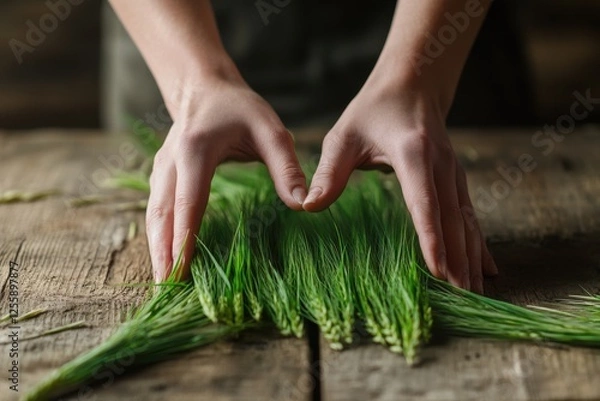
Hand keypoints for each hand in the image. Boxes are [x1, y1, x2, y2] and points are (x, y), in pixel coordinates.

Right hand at [147, 74, 306, 281]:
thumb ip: (287, 167)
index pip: (190, 202)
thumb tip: (303, 204)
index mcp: (196, 150)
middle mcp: (170, 161)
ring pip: (154, 215)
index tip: (182, 270)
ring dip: (156, 249)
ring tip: (161, 282)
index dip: (185, 238)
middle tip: (165, 289)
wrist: (204, 89)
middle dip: (162, 253)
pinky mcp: (159, 176)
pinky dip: (158, 236)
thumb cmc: (240, 109)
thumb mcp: (270, 130)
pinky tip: (164, 258)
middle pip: (163, 215)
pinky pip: (156, 210)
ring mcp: (160, 169)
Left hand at [303, 77, 497, 292]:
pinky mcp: (457, 178)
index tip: (439, 270)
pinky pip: (470, 215)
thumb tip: (308, 207)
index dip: (432, 238)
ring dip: (473, 257)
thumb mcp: (344, 136)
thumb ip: (329, 173)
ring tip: (476, 291)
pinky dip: (479, 243)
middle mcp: (442, 166)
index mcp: (413, 155)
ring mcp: (454, 172)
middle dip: (458, 259)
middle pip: (453, 220)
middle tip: (462, 296)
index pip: (424, 203)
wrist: (412, 84)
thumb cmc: (374, 110)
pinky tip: (488, 267)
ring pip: (467, 221)